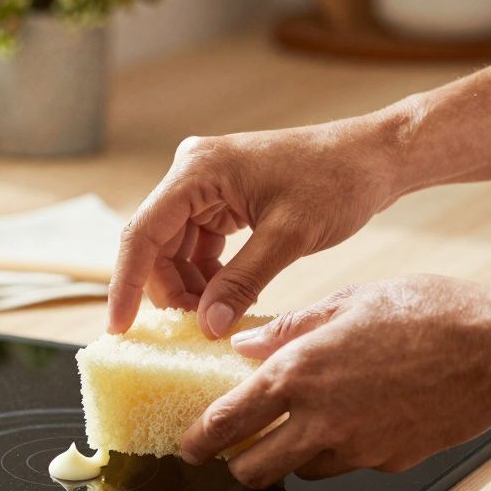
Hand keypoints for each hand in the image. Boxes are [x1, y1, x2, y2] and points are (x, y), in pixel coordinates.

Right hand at [108, 115, 408, 338]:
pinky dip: (208, 276)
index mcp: (198, 170)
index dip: (126, 284)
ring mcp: (205, 185)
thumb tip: (206, 327)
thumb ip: (241, 283)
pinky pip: (198, 245)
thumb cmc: (336, 183)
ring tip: (215, 320)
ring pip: (175, 249)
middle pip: (155, 244)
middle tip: (193, 332)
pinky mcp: (221, 199)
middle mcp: (192, 173)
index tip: (118, 327)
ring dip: (189, 287)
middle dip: (169, 291)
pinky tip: (227, 300)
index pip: (143, 233)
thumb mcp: (288, 237)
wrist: (372, 158)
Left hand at [180, 275, 490, 486]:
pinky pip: (345, 465)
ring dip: (287, 458)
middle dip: (237, 463)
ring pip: (299, 472)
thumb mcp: (347, 300)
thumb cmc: (426, 313)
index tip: (189, 445)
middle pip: (254, 468)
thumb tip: (246, 343)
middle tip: (231, 451)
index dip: (200, 440)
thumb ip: (289, 327)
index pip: (228, 421)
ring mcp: (356, 447)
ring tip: (293, 429)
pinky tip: (348, 422)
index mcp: (299, 373)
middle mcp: (320, 419)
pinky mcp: (388, 461)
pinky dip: (334, 453)